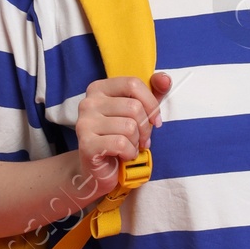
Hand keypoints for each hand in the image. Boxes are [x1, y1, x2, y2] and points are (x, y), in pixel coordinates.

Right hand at [74, 71, 171, 197]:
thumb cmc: (119, 137)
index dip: (151, 103)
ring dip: (136, 142)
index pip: (133, 84)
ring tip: (129, 147)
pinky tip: (123, 155)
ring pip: (129, 127)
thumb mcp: (139, 113)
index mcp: (99, 89)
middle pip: (133, 107)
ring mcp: (84, 122)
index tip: (155, 121)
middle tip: (142, 140)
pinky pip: (121, 143)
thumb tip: (164, 79)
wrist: (98, 169)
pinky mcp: (86, 143)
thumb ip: (153, 94)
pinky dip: (129, 153)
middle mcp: (88, 102)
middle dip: (145, 128)